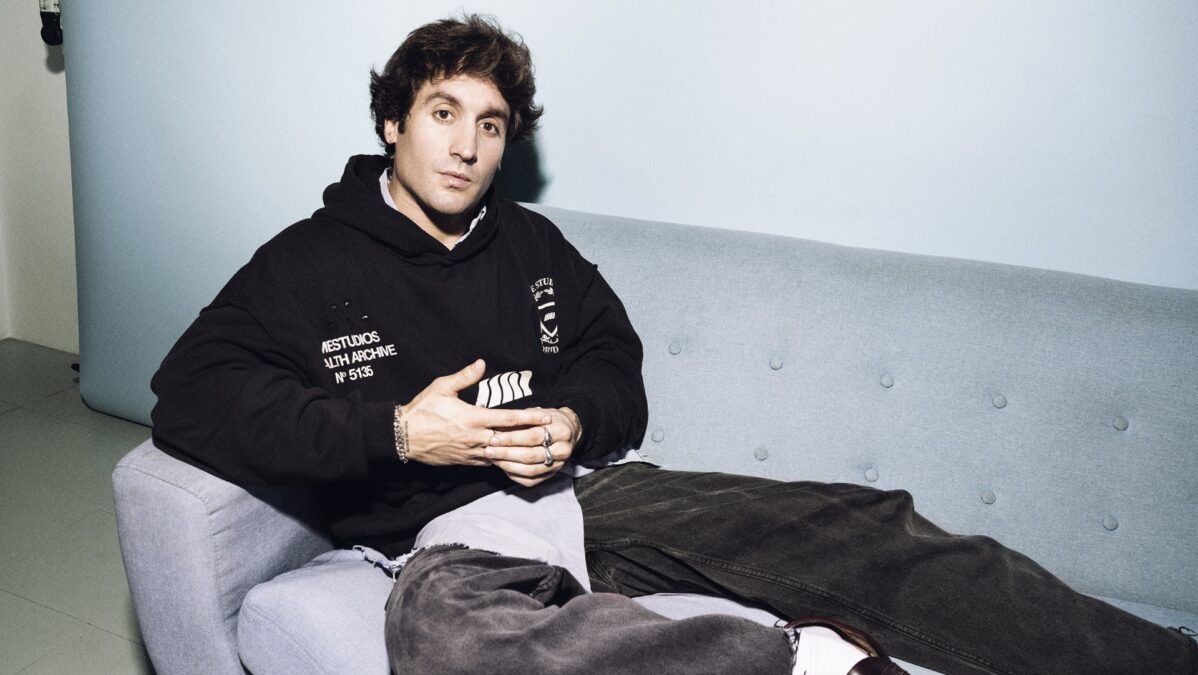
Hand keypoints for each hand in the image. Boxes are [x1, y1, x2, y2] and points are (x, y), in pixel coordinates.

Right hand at [401, 360, 551, 466]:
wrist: (403, 437)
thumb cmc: (422, 410)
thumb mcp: (442, 387)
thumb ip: (465, 376)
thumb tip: (482, 363)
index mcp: (474, 418)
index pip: (509, 419)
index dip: (530, 418)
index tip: (546, 417)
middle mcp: (476, 437)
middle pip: (511, 439)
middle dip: (531, 437)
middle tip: (549, 434)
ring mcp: (471, 452)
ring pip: (502, 453)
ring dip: (518, 450)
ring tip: (535, 446)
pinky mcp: (465, 461)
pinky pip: (489, 461)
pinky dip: (501, 458)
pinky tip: (511, 455)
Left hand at [486, 407, 581, 487]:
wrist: (569, 431)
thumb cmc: (548, 420)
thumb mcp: (537, 414)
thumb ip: (520, 421)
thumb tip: (496, 428)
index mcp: (561, 431)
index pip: (532, 436)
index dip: (511, 438)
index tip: (493, 438)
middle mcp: (563, 450)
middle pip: (530, 455)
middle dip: (506, 453)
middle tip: (488, 450)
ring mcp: (558, 464)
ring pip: (530, 470)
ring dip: (508, 465)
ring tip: (493, 458)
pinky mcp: (552, 474)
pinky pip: (531, 480)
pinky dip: (515, 475)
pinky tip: (503, 467)